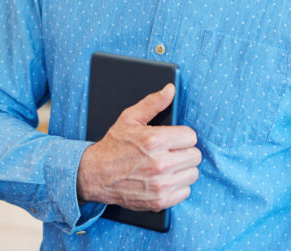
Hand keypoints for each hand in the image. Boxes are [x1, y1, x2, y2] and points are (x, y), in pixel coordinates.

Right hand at [77, 83, 200, 210]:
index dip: (181, 136)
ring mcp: (161, 184)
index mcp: (155, 140)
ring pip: (193, 174)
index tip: (173, 139)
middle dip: (184, 152)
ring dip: (182, 169)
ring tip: (167, 165)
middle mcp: (160, 163)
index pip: (191, 136)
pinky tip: (164, 180)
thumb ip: (153, 103)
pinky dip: (178, 186)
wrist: (96, 175)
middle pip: (195, 155)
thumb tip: (170, 89)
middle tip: (170, 152)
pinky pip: (186, 191)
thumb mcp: (130, 119)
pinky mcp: (161, 200)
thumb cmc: (114, 146)